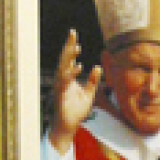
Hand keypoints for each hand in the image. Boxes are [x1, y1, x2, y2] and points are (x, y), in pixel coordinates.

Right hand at [49, 29, 101, 154]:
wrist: (69, 126)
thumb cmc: (77, 110)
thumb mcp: (89, 94)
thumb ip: (93, 81)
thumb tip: (98, 67)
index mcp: (68, 78)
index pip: (69, 59)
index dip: (71, 47)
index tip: (74, 35)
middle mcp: (63, 80)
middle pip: (64, 59)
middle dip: (68, 46)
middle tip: (72, 33)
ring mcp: (61, 86)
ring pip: (63, 68)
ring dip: (69, 57)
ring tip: (76, 47)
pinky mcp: (62, 95)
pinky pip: (66, 82)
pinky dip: (72, 73)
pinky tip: (79, 66)